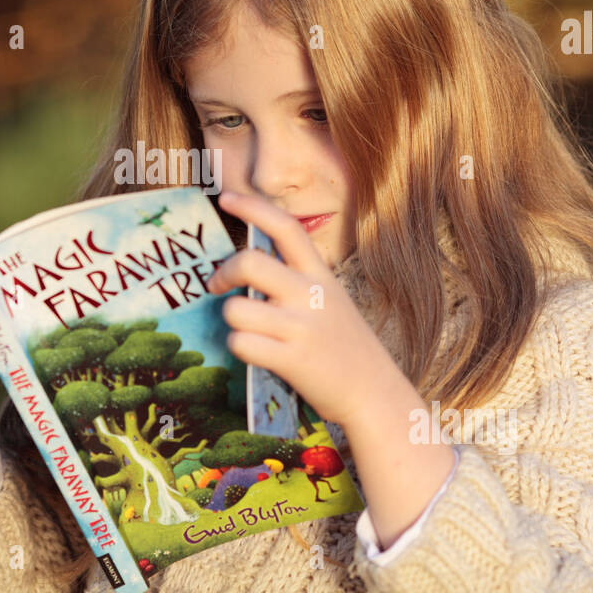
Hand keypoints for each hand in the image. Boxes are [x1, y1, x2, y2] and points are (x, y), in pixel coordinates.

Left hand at [204, 191, 403, 429]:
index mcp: (321, 275)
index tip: (227, 197)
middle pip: (249, 263)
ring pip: (236, 309)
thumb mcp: (332, 301)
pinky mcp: (291, 360)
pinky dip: (239, 348)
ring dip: (233, 321)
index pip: (286, 226)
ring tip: (250, 332)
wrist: (375, 394)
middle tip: (217, 284)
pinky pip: (240, 343)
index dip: (253, 207)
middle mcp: (311, 295)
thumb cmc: (344, 347)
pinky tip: (256, 354)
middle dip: (223, 272)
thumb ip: (298, 282)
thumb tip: (247, 269)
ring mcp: (301, 328)